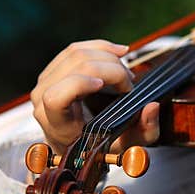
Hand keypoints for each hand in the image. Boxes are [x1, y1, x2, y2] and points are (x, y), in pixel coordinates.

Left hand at [30, 40, 159, 153]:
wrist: (75, 142)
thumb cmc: (99, 146)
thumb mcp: (125, 145)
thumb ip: (144, 131)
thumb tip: (152, 106)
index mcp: (57, 125)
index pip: (55, 98)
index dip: (78, 84)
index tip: (103, 85)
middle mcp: (42, 103)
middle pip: (73, 67)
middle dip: (110, 68)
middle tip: (130, 83)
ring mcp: (44, 84)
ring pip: (75, 53)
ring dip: (107, 56)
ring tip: (126, 71)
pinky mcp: (51, 71)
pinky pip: (73, 49)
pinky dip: (99, 47)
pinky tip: (117, 53)